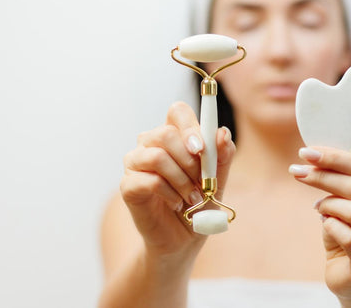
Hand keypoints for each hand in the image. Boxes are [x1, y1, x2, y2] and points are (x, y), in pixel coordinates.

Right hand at [120, 102, 235, 262]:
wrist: (184, 239)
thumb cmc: (200, 203)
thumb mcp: (219, 179)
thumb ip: (222, 155)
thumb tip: (223, 133)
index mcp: (174, 136)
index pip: (177, 112)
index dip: (190, 125)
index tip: (202, 148)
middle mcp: (150, 144)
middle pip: (165, 133)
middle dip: (190, 161)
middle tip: (201, 182)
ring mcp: (135, 163)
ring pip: (157, 156)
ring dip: (181, 179)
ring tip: (192, 197)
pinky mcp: (128, 186)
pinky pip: (149, 180)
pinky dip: (170, 194)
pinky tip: (177, 204)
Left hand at [289, 147, 350, 301]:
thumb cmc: (349, 233)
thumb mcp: (346, 203)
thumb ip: (340, 181)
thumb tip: (313, 156)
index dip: (334, 158)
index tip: (306, 152)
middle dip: (324, 176)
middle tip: (298, 172)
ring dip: (329, 205)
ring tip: (318, 208)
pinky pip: (350, 238)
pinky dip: (331, 227)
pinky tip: (326, 225)